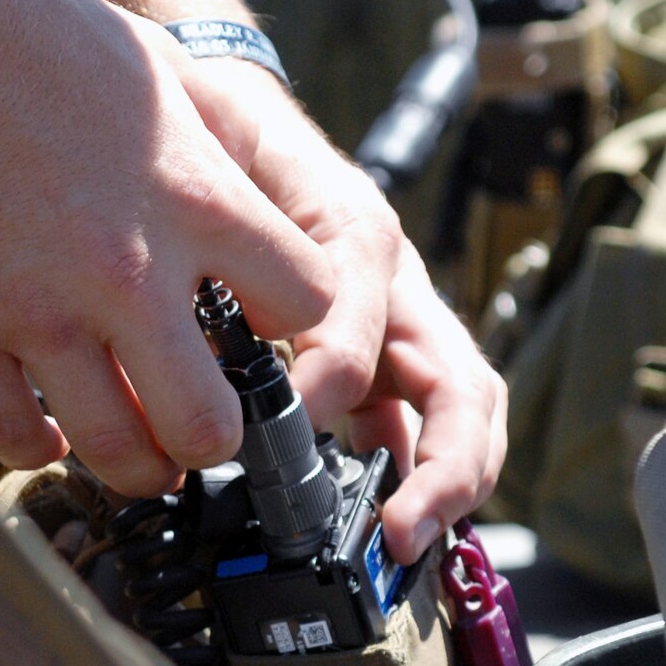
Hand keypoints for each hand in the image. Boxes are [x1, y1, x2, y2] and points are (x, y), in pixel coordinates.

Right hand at [0, 0, 336, 496]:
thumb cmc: (30, 35)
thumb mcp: (164, 69)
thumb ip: (227, 151)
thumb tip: (272, 216)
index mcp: (196, 200)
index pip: (310, 309)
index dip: (297, 324)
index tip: (265, 322)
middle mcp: (125, 269)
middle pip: (212, 426)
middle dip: (218, 439)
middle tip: (202, 425)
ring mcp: (34, 309)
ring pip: (118, 453)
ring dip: (138, 463)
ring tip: (138, 446)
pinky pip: (15, 437)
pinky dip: (42, 446)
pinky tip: (51, 426)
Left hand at [176, 63, 507, 562]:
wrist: (224, 123)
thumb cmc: (215, 132)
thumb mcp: (211, 137)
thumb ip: (218, 198)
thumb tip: (208, 271)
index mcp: (355, 228)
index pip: (372, 304)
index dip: (340, 363)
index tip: (299, 414)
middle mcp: (393, 287)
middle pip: (457, 379)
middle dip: (443, 463)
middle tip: (399, 527)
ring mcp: (396, 330)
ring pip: (457, 413)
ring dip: (443, 484)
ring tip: (403, 543)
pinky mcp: (380, 365)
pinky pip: (414, 430)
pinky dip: (411, 483)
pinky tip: (382, 532)